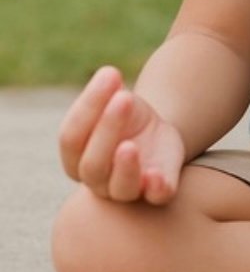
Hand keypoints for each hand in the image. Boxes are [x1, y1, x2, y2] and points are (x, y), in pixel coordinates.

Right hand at [59, 66, 185, 205]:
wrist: (154, 132)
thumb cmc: (124, 115)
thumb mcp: (116, 99)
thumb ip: (109, 93)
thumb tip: (109, 74)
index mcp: (75, 156)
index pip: (70, 138)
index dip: (88, 107)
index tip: (110, 74)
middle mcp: (96, 179)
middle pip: (92, 164)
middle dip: (107, 129)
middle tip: (124, 98)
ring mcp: (125, 189)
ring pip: (120, 188)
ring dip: (125, 167)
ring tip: (129, 145)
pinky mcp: (156, 190)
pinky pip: (155, 197)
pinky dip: (156, 188)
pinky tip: (156, 176)